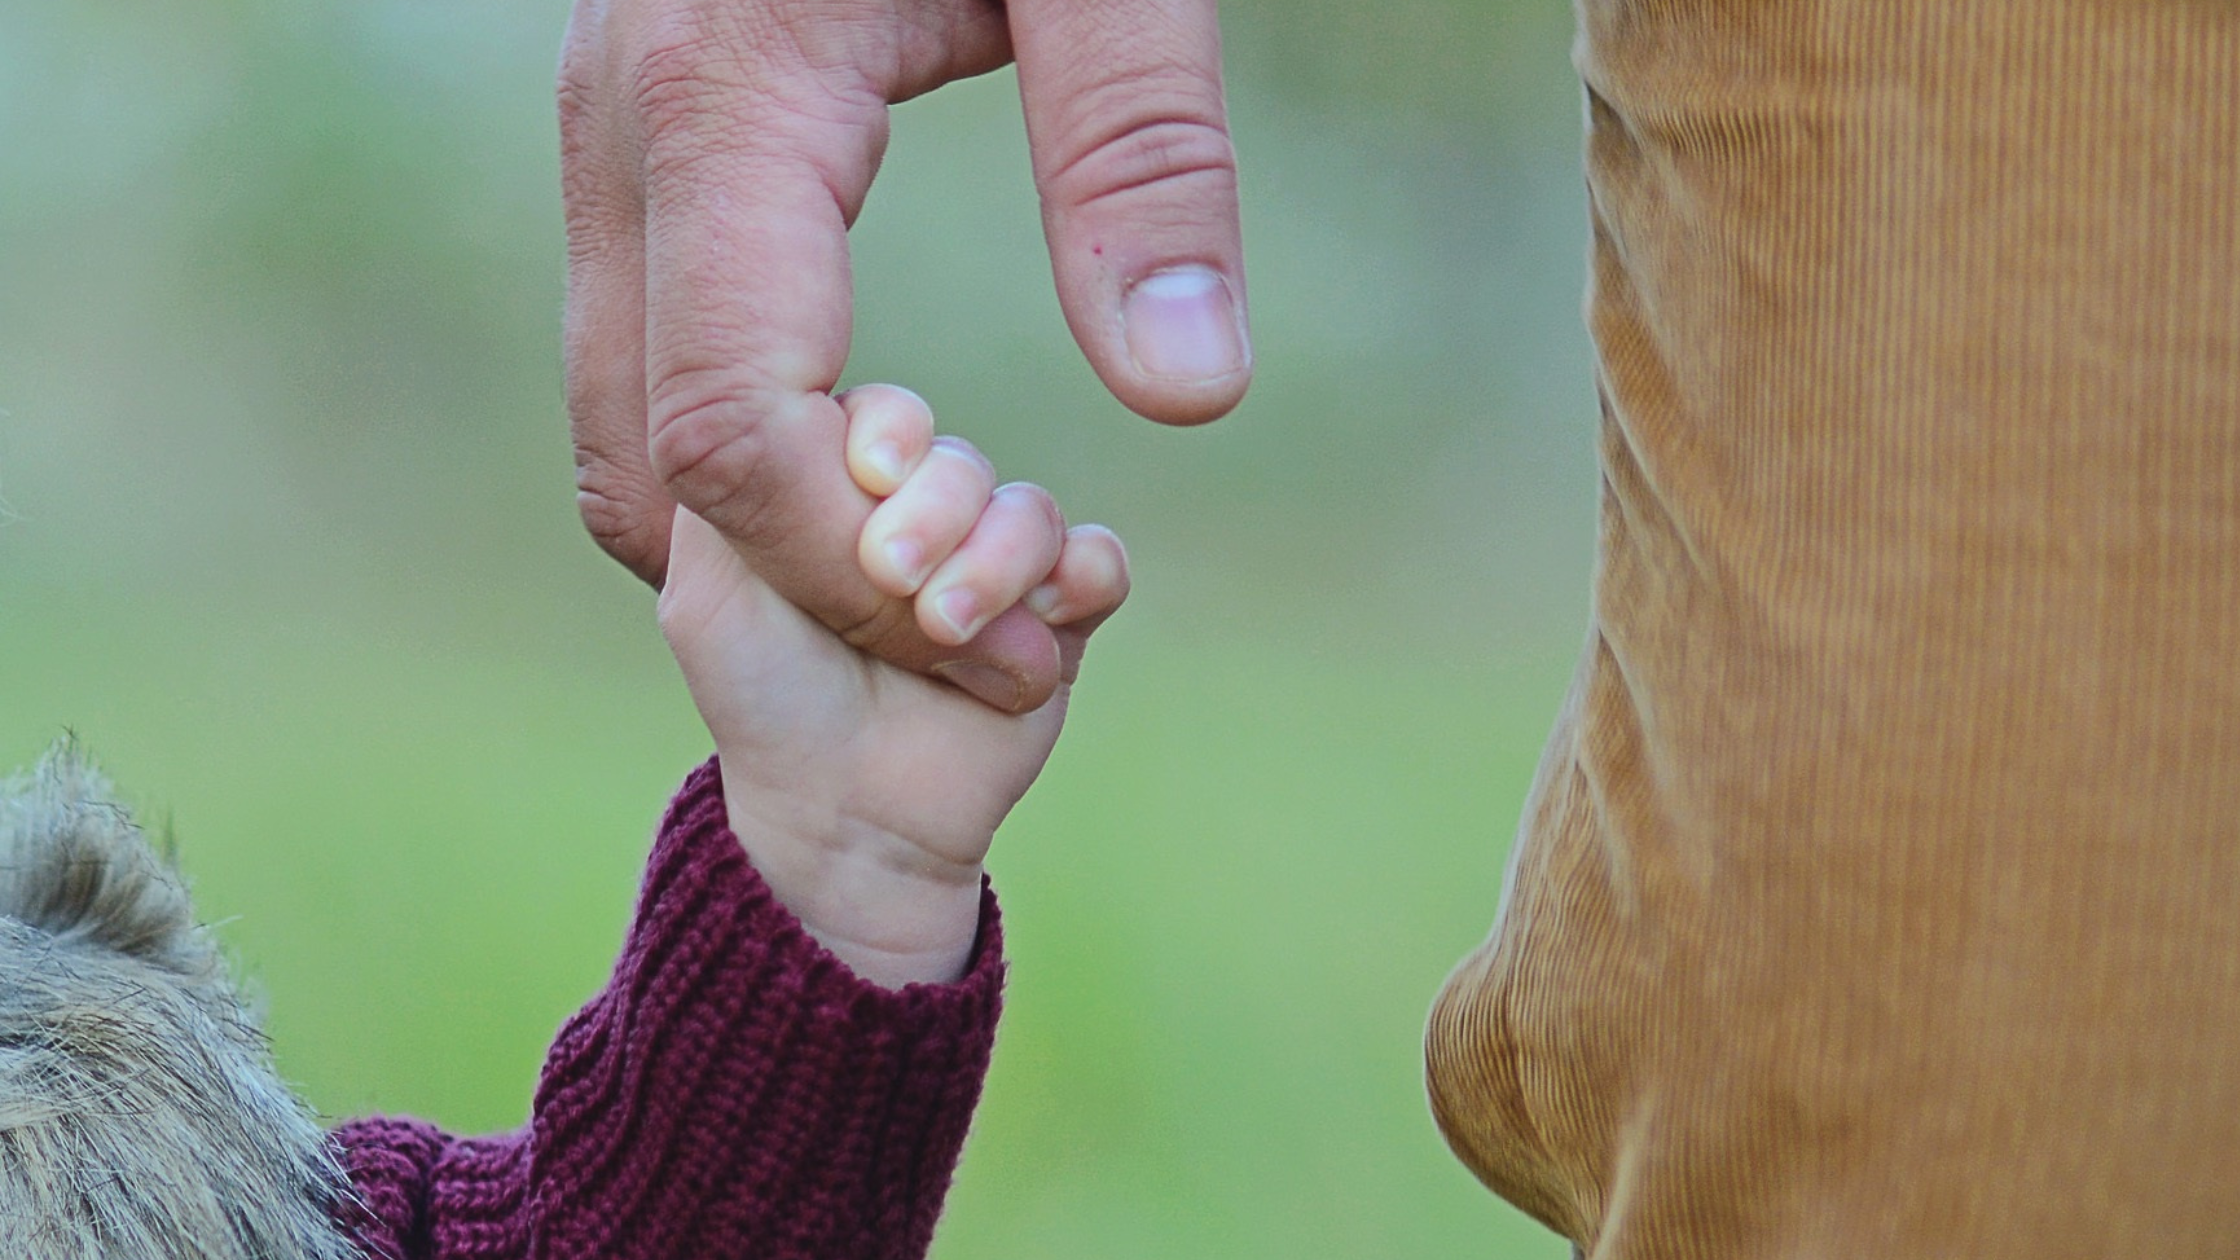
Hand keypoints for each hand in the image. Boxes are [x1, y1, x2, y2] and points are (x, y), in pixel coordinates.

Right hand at [561, 0, 1244, 713]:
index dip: (856, 574)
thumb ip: (1142, 153)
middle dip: (806, 584)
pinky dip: (733, 452)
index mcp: (722, 94)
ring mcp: (611, 128)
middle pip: (647, 451)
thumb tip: (1187, 390)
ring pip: (621, 408)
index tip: (1013, 644)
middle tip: (982, 644)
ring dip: (753, 531)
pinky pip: (641, 343)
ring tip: (940, 576)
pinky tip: (867, 474)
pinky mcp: (641, 131)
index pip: (728, 421)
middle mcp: (623, 125)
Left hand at [658, 385, 1128, 987]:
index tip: (867, 478)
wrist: (843, 820)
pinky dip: (1081, 576)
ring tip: (947, 629)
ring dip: (996, 562)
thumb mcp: (707, 592)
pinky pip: (1100, 563)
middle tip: (894, 579)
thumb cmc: (765, 703)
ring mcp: (998, 570)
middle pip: (962, 461)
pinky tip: (1044, 621)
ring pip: (1031, 510)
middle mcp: (928, 521)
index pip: (887, 417)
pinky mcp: (1060, 625)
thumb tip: (774, 393)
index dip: (887, 436)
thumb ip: (723, 487)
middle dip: (936, 512)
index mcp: (846, 497)